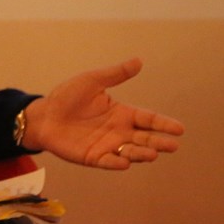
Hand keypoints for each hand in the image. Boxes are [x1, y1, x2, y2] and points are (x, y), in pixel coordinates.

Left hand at [20, 58, 184, 169]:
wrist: (44, 115)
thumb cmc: (67, 97)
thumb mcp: (92, 81)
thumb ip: (115, 74)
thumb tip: (139, 60)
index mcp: (122, 113)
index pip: (148, 119)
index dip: (164, 124)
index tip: (180, 129)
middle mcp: (119, 131)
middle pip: (145, 138)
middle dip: (159, 142)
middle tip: (173, 145)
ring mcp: (108, 145)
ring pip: (130, 152)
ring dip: (142, 153)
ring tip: (153, 153)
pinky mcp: (93, 157)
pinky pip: (108, 161)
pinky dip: (116, 163)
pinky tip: (124, 162)